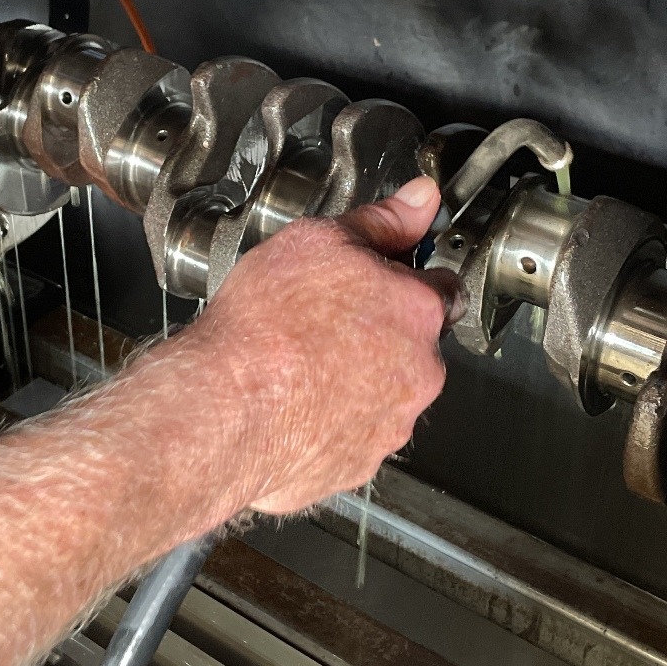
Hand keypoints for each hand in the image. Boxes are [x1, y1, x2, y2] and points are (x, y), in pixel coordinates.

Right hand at [184, 175, 462, 516]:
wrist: (224, 409)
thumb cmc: (265, 328)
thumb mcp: (318, 242)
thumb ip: (380, 221)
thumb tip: (420, 200)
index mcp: (417, 313)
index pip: (442, 289)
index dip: (407, 280)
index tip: (379, 281)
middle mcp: (417, 375)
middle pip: (413, 346)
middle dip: (378, 335)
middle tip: (323, 323)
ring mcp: (388, 426)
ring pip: (383, 395)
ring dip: (354, 381)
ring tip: (299, 366)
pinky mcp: (355, 465)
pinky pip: (350, 437)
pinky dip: (328, 423)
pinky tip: (291, 404)